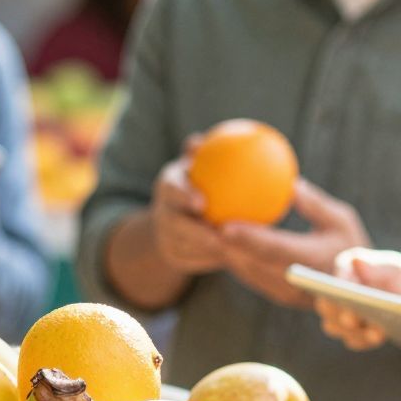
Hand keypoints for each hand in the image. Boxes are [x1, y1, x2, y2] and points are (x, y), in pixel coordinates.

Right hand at [150, 139, 228, 277]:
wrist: (178, 213)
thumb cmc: (197, 179)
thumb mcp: (197, 164)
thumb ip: (199, 152)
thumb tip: (199, 140)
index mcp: (167, 187)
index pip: (170, 190)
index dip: (182, 196)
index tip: (201, 203)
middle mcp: (162, 212)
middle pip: (174, 225)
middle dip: (194, 234)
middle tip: (220, 236)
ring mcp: (166, 237)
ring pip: (186, 247)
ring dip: (208, 251)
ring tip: (234, 251)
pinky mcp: (175, 256)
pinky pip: (196, 261)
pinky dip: (214, 260)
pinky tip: (238, 259)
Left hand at [217, 179, 370, 308]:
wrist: (357, 290)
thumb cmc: (351, 247)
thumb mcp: (342, 220)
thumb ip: (315, 205)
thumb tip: (291, 182)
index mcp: (312, 260)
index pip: (275, 249)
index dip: (249, 239)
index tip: (225, 225)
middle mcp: (295, 280)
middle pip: (252, 263)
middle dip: (225, 247)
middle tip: (202, 223)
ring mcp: (284, 291)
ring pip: (246, 271)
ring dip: (224, 254)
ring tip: (203, 231)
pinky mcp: (276, 295)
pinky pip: (249, 276)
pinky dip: (233, 260)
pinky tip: (219, 242)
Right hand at [316, 248, 400, 349]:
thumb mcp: (398, 271)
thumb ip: (378, 265)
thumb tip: (355, 260)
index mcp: (349, 269)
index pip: (336, 276)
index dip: (338, 286)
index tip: (347, 295)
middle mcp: (341, 292)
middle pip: (325, 304)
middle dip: (337, 314)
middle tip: (352, 320)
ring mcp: (344, 314)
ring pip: (333, 325)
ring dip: (351, 331)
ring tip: (376, 333)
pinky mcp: (354, 333)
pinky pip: (350, 340)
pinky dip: (363, 340)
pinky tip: (379, 337)